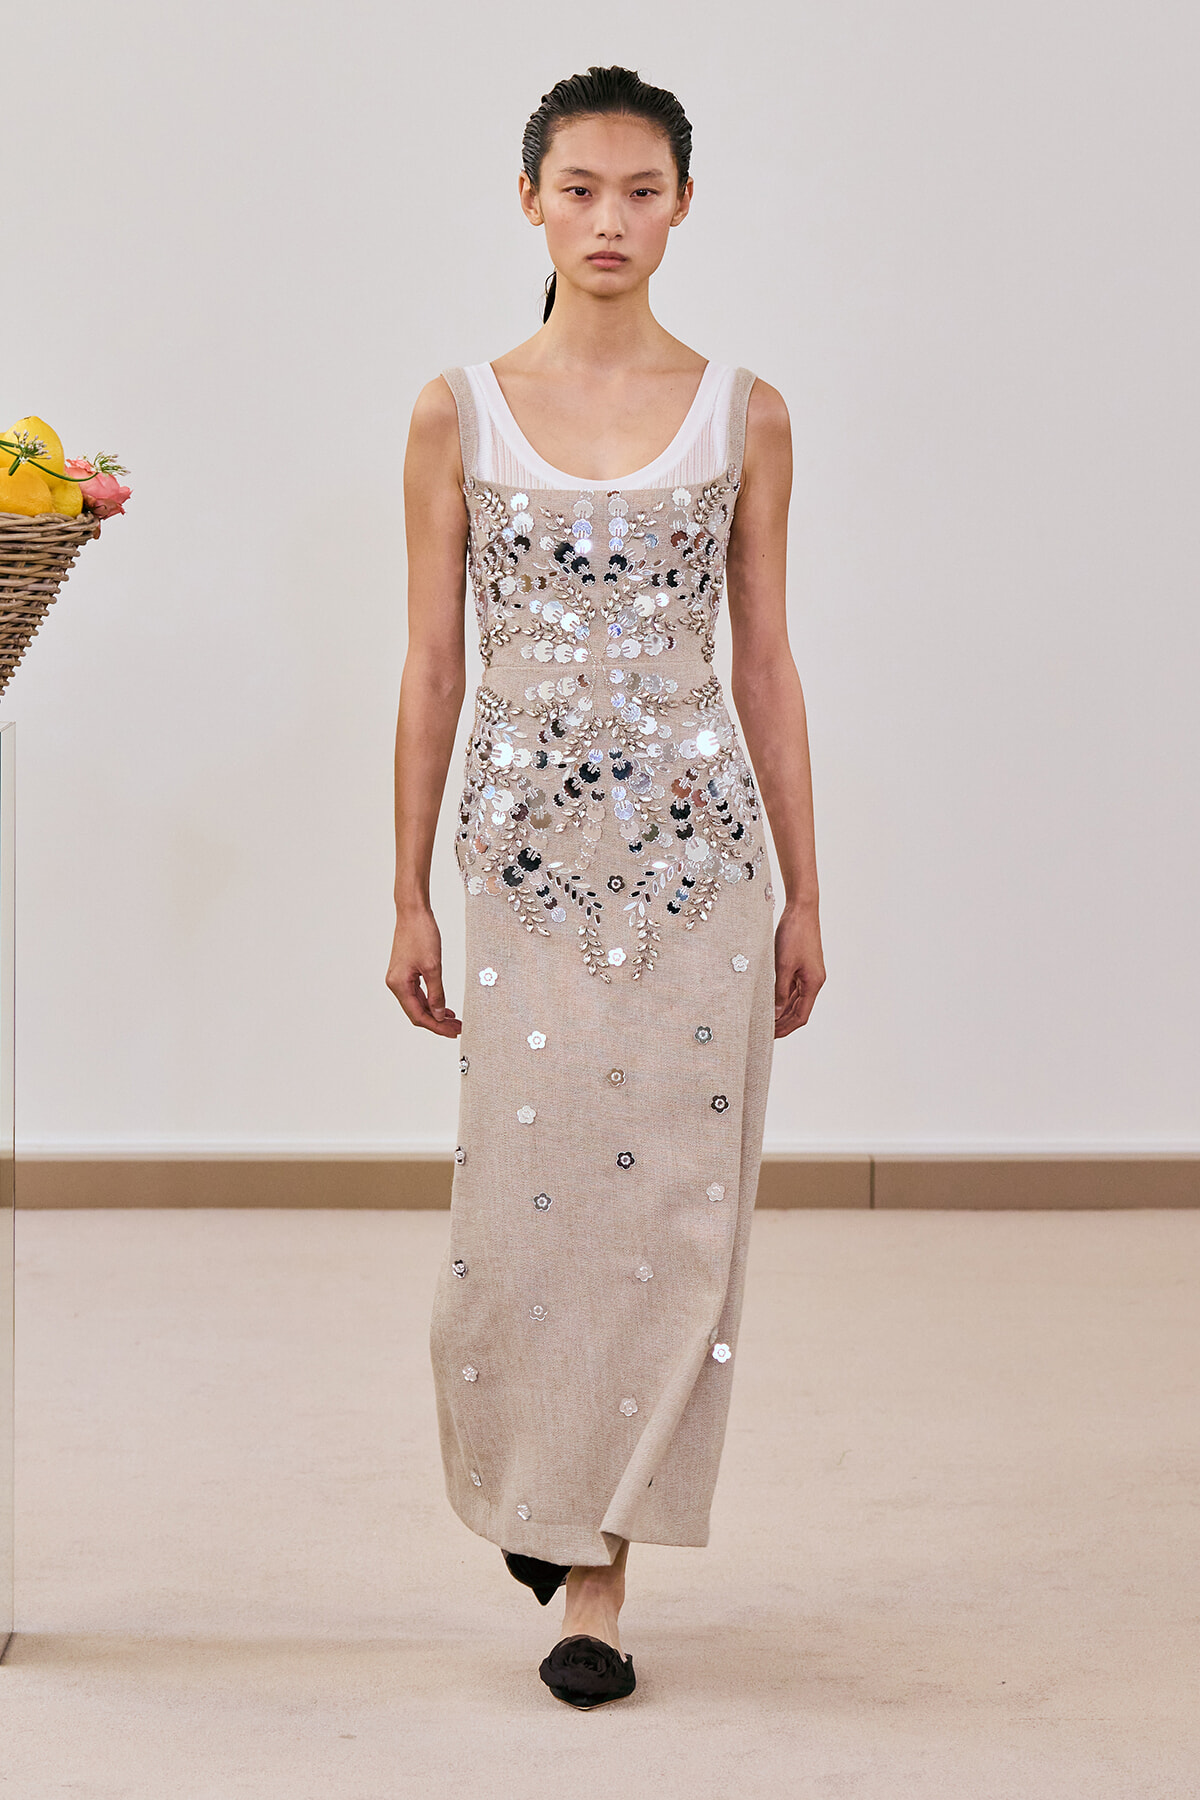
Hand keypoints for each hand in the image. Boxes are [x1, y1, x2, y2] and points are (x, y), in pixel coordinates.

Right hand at [386, 905, 461, 1036]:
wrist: (413, 912)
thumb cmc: (421, 934)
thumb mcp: (433, 967)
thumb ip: (436, 994)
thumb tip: (438, 1015)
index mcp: (399, 985)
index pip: (418, 1015)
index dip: (436, 1026)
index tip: (453, 1032)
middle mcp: (395, 984)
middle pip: (417, 1012)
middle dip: (437, 1022)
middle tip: (458, 1029)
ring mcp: (400, 978)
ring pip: (418, 1004)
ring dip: (435, 1013)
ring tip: (454, 1021)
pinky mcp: (406, 972)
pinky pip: (418, 993)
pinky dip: (431, 1001)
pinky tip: (444, 1007)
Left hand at [774, 901, 824, 1036]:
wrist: (801, 909)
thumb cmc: (794, 934)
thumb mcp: (783, 965)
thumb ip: (779, 991)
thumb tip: (775, 1013)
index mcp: (813, 983)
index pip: (801, 1016)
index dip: (786, 1028)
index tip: (770, 1036)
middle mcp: (813, 980)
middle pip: (799, 1010)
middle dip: (782, 1023)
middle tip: (763, 1032)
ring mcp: (808, 973)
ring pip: (794, 1000)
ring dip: (781, 1010)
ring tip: (763, 1019)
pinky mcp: (801, 965)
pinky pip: (791, 987)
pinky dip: (781, 996)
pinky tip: (767, 1000)